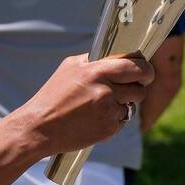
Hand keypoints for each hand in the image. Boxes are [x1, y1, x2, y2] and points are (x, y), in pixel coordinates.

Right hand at [15, 53, 154, 156]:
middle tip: (136, 86)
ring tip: (103, 104)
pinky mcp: (107, 130)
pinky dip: (114, 119)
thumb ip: (96, 60)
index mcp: (97, 72)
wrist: (38, 128)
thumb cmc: (53, 95)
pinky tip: (96, 117)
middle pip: (139, 88)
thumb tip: (118, 54)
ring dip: (124, 104)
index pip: (136, 66)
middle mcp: (106, 91)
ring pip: (131, 106)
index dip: (146, 69)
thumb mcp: (71, 67)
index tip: (146, 71)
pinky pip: (122, 121)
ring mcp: (107, 112)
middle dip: (140, 87)